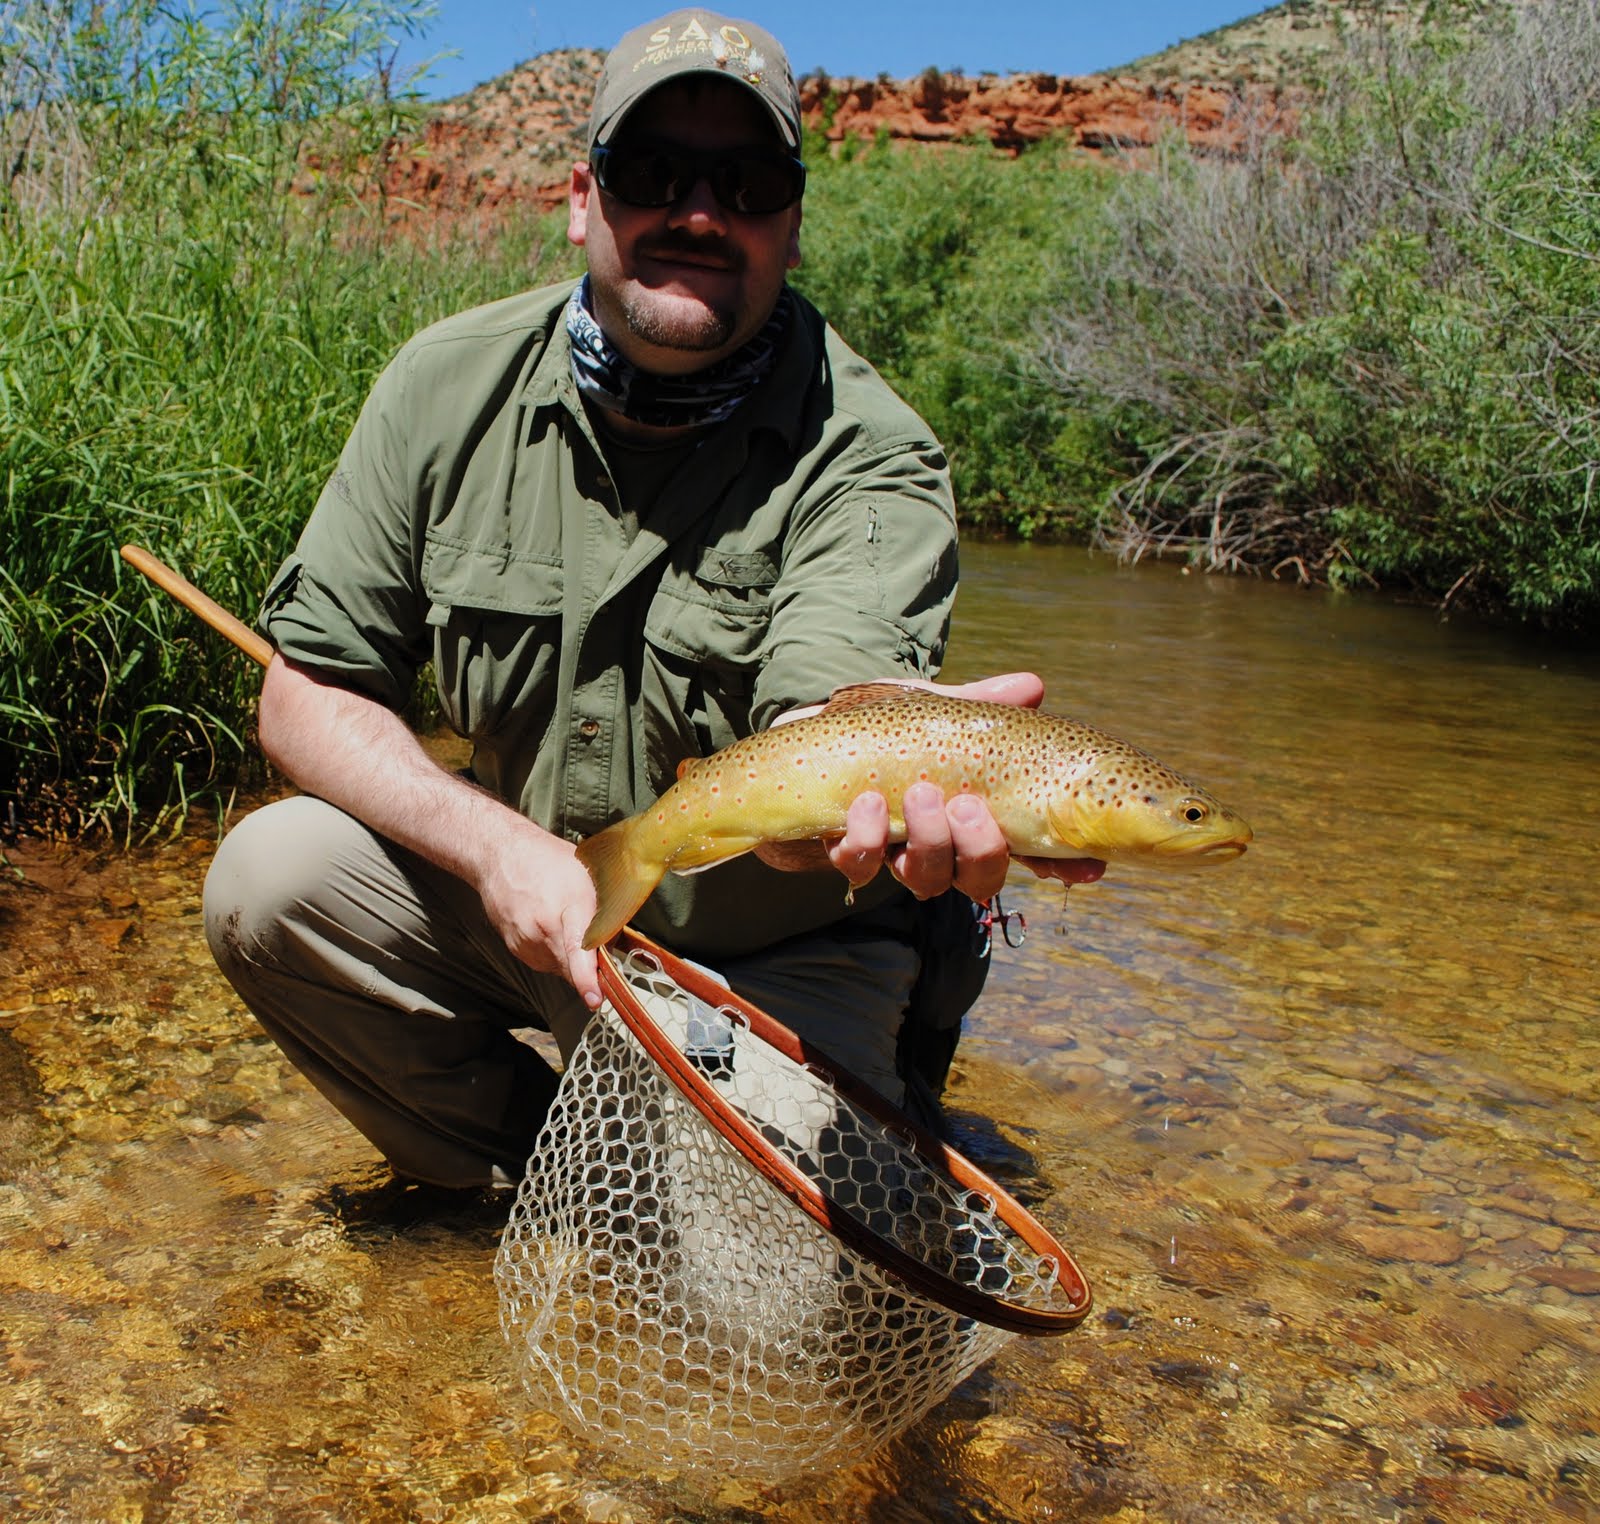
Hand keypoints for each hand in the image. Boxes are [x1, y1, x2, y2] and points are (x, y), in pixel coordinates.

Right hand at [471, 820, 601, 1008]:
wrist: (500, 856)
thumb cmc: (548, 860)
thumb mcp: (588, 876)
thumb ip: (605, 910)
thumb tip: (619, 942)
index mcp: (569, 905)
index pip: (578, 947)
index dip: (587, 976)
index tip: (594, 998)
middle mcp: (544, 928)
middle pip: (573, 965)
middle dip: (591, 965)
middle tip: (594, 940)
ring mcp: (526, 941)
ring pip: (560, 967)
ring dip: (570, 956)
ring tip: (563, 920)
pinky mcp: (515, 949)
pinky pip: (545, 962)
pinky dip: (553, 951)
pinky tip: (549, 925)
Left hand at [822, 672, 1106, 899]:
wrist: (811, 727)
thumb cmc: (882, 723)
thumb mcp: (935, 708)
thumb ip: (982, 703)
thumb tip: (1032, 686)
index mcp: (973, 813)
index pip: (1028, 850)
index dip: (1062, 865)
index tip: (1089, 865)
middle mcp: (940, 846)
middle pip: (979, 879)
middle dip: (981, 851)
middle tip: (967, 807)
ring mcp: (894, 854)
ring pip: (927, 881)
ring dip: (929, 844)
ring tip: (919, 795)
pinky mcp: (846, 853)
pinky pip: (861, 866)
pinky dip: (865, 839)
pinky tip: (864, 803)